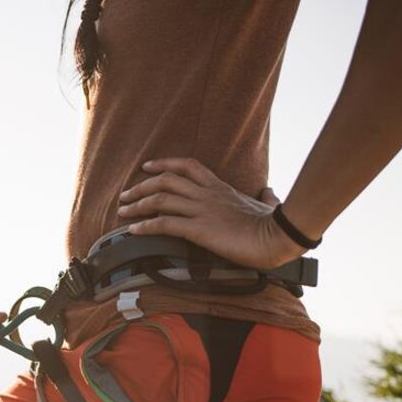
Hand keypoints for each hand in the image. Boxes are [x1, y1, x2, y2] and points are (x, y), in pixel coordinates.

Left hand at [117, 157, 305, 269]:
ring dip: (137, 205)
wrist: (278, 236)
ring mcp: (202, 210)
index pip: (188, 166)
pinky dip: (145, 226)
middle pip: (166, 180)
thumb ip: (266, 197)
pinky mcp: (199, 229)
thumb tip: (270, 193)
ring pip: (160, 199)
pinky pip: (164, 224)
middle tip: (125, 195)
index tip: (147, 167)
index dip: (164, 164)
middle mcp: (207, 194)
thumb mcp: (268, 205)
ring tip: (123, 212)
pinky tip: (133, 231)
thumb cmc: (275, 225)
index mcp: (220, 187)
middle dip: (141, 186)